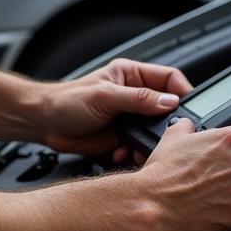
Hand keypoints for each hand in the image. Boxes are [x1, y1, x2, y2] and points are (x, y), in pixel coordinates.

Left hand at [36, 58, 191, 157]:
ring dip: (150, 142)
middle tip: (165, 135)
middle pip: (166, 108)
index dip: (182, 91)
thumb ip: (138, 99)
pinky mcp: (122, 138)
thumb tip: (169, 101)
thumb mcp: (105, 96)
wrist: (44, 123)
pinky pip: (140, 148)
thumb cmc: (66, 101)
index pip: (169, 78)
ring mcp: (129, 118)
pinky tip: (121, 153)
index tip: (186, 108)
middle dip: (166, 124)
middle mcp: (134, 96)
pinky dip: (134, 154)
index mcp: (132, 76)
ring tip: (138, 146)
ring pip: (155, 132)